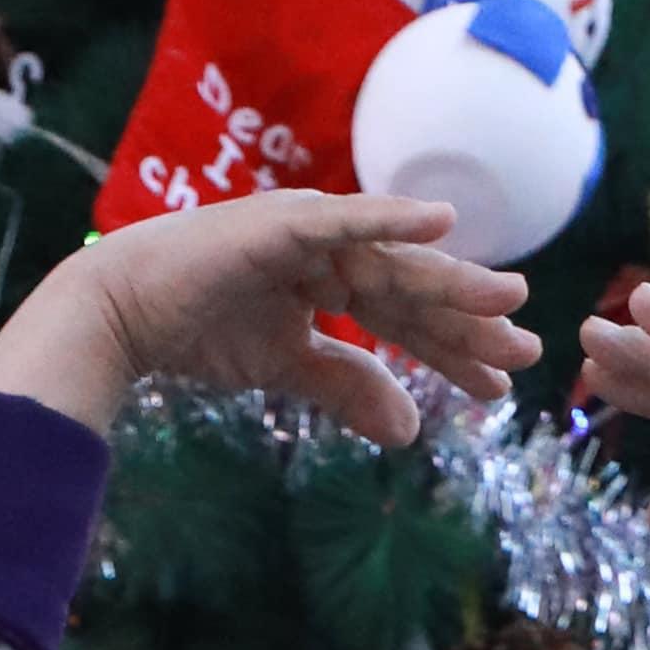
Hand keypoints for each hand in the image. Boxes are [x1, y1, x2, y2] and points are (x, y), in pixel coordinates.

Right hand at [0, 188, 537, 448]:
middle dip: (467, 323)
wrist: (121, 315)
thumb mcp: (286, 368)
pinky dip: (393, 219)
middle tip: (528, 353)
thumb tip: (411, 430)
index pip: (404, 318)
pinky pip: (348, 221)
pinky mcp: (281, 223)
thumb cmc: (194, 332)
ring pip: (392, 259)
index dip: (452, 350)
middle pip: (412, 288)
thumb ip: (347, 387)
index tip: (500, 385)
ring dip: (451, 279)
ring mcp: (307, 230)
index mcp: (329, 278)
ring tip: (508, 300)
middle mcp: (328, 247)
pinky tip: (443, 225)